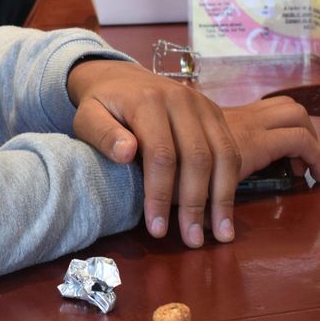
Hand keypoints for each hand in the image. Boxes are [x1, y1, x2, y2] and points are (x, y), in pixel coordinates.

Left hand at [65, 61, 319, 245]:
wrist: (122, 79)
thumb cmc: (102, 106)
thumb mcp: (87, 117)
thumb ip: (102, 134)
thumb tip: (126, 153)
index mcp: (148, 102)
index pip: (161, 153)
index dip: (160, 194)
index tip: (156, 228)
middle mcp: (182, 100)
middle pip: (198, 157)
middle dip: (195, 203)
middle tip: (191, 241)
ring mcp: (203, 106)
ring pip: (224, 154)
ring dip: (223, 198)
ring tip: (220, 235)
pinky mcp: (217, 114)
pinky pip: (232, 150)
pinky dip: (231, 184)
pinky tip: (225, 213)